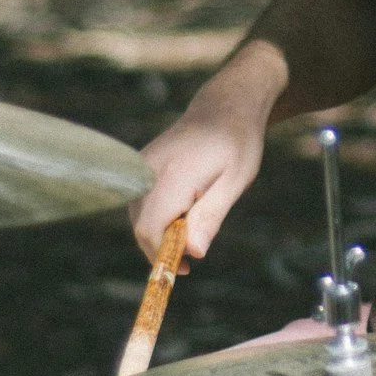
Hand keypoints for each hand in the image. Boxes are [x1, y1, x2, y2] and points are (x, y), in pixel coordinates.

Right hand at [129, 80, 269, 263]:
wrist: (225, 107)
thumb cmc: (237, 144)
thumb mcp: (235, 181)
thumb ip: (211, 216)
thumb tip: (193, 252)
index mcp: (174, 174)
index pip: (151, 229)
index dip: (163, 256)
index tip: (187, 269)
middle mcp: (149, 168)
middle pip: (141, 227)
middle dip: (163, 247)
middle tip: (193, 255)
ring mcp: (142, 164)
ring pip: (139, 216)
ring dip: (161, 232)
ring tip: (193, 227)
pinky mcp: (141, 164)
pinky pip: (141, 202)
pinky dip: (157, 216)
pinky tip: (183, 210)